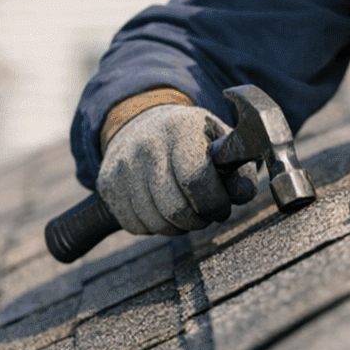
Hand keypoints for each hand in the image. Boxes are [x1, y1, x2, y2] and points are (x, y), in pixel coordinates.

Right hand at [96, 104, 256, 235]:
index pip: (196, 180)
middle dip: (198, 220)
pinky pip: (134, 225)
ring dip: (177, 227)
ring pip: (155, 222)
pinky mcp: (106, 184)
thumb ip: (239, 170)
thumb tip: (243, 193)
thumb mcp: (221, 142)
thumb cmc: (192, 138)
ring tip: (186, 212)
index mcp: (181, 128)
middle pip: (174, 208)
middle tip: (205, 213)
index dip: (215, 203)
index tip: (222, 206)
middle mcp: (147, 144)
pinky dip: (154, 227)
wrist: (142, 122)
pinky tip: (163, 210)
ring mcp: (123, 165)